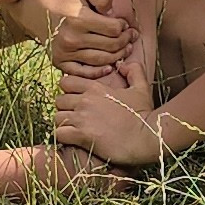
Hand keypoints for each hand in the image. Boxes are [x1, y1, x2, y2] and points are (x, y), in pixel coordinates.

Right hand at [38, 0, 133, 76]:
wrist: (39, 11)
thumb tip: (111, 14)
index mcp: (79, 19)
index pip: (113, 29)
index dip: (124, 27)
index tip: (125, 25)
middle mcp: (72, 38)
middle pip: (110, 46)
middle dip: (125, 42)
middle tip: (130, 38)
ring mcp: (65, 52)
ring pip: (101, 60)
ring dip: (118, 56)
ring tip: (125, 49)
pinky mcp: (60, 62)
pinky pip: (83, 72)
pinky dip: (98, 73)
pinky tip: (109, 67)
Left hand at [50, 75, 167, 165]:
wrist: (147, 137)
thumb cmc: (144, 114)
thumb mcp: (141, 88)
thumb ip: (133, 71)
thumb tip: (122, 64)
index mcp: (96, 88)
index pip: (66, 82)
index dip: (68, 91)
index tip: (76, 100)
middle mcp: (85, 100)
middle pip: (59, 100)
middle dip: (64, 108)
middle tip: (75, 117)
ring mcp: (82, 118)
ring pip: (57, 117)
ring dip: (63, 123)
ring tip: (73, 129)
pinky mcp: (82, 135)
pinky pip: (59, 133)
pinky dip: (63, 137)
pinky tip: (74, 139)